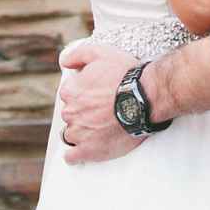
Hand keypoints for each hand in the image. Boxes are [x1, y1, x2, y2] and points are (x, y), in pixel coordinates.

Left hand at [58, 39, 142, 162]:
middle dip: (82, 113)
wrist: (145, 98)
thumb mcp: (100, 52)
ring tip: (97, 130)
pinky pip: (72, 157)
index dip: (83, 94)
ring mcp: (79, 133)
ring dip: (80, 132)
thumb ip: (77, 54)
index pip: (69, 94)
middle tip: (101, 111)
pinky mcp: (89, 150)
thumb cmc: (124, 74)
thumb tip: (64, 62)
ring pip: (71, 134)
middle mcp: (70, 112)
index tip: (96, 95)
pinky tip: (82, 152)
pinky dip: (75, 155)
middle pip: (70, 114)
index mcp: (71, 91)